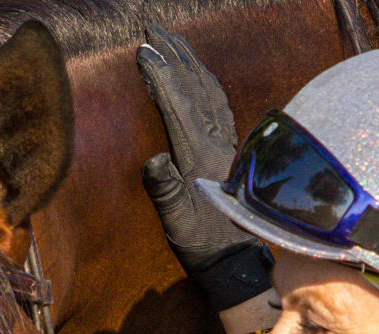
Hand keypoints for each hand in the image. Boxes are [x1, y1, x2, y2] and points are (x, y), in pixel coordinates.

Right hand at [136, 26, 270, 312]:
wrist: (236, 259)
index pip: (178, 103)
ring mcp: (225, 143)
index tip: (142, 49)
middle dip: (175, 54)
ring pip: (209, 90)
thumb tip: (153, 162)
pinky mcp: (229, 149)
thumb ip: (164, 190)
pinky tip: (198, 77)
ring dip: (190, 62)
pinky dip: (204, 82)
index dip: (160, 74)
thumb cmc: (202, 243)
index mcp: (199, 154)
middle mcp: (216, 142)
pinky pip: (217, 103)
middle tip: (152, 29)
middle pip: (196, 86)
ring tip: (172, 41)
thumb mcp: (176, 222)